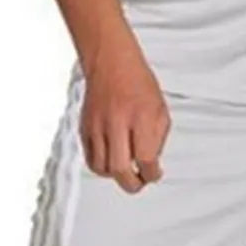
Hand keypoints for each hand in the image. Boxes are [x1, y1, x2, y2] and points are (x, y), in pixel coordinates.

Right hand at [79, 38, 169, 193]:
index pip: (146, 159)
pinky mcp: (85, 127)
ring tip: (125, 170)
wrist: (111, 61)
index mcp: (140, 117)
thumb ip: (158, 138)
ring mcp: (97, 126)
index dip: (152, 174)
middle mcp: (117, 123)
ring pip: (102, 168)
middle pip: (120, 169)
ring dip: (115, 175)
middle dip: (133, 184)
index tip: (154, 175)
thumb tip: (152, 162)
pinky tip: (110, 162)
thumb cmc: (137, 82)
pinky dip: (100, 166)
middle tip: (139, 182)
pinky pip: (90, 158)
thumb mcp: (160, 108)